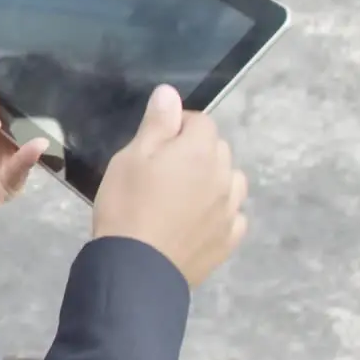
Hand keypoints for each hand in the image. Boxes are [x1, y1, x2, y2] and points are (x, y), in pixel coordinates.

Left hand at [0, 87, 49, 215]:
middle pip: (19, 126)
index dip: (10, 100)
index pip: (2, 107)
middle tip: (40, 109)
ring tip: (42, 126)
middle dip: (29, 117)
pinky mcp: (3, 184)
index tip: (17, 95)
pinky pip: (21, 170)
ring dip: (34, 136)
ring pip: (25, 147)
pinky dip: (30, 158)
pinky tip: (35, 145)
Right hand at [93, 84, 248, 287]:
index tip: (153, 146)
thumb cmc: (127, 205)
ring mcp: (231, 209)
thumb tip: (171, 93)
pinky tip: (197, 222)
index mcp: (200, 150)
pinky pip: (233, 215)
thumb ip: (157, 124)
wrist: (135, 267)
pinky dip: (219, 213)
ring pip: (231, 181)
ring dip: (213, 181)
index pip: (200, 121)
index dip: (176, 127)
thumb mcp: (131, 158)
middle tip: (161, 172)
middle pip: (218, 150)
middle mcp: (225, 175)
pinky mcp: (229, 239)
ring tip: (182, 196)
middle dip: (195, 152)